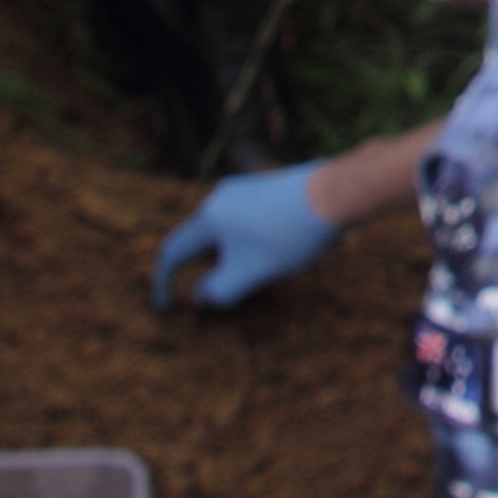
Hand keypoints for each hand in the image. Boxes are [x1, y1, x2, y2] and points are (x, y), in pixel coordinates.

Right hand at [152, 162, 336, 309]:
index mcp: (208, 218)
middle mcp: (218, 198)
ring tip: (250, 278)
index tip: (165, 309)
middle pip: (197, 241)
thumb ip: (219, 291)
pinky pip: (241, 222)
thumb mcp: (250, 274)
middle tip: (213, 297)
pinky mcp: (264, 188)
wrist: (334, 194)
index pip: (172, 253)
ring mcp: (242, 189)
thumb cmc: (289, 236)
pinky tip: (270, 255)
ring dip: (225, 260)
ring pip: (221, 232)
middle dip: (200, 272)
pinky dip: (242, 245)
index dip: (163, 284)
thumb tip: (200, 296)